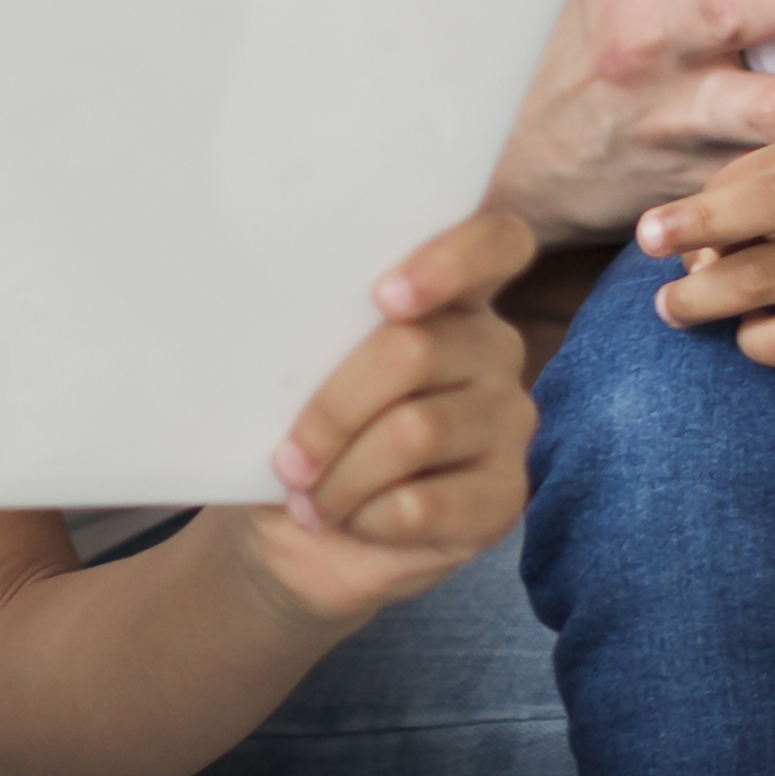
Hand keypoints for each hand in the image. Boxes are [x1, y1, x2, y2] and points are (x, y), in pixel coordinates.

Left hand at [225, 210, 539, 630]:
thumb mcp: (294, 373)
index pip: (494, 242)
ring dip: (340, 475)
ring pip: (414, 431)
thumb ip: (309, 331)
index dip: (451, 259)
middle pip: (412, 351)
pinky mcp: (505, 495)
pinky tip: (350, 520)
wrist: (302, 533)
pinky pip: (424, 502)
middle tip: (287, 460)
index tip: (385, 296)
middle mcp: (491, 347)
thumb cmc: (302, 432)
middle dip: (331, 411)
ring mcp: (508, 420)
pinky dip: (366, 517)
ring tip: (307, 496)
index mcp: (447, 295)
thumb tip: (266, 310)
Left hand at [639, 137, 774, 376]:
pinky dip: (752, 341)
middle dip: (696, 227)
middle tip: (647, 250)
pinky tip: (754, 331)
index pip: (750, 181)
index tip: (647, 234)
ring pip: (758, 286)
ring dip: (699, 300)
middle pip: (764, 209)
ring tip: (675, 307)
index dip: (695, 211)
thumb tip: (686, 249)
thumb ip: (739, 193)